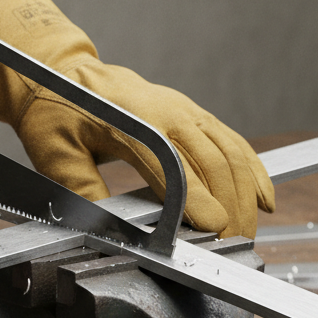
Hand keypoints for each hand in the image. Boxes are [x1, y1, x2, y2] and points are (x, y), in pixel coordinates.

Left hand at [0, 0, 273, 237]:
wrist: (63, 71)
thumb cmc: (56, 110)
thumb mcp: (54, 151)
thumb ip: (79, 188)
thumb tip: (103, 228)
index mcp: (133, 118)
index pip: (174, 164)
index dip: (197, 198)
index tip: (213, 228)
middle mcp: (168, 111)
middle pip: (214, 162)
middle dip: (230, 207)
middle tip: (232, 246)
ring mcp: (186, 111)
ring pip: (231, 153)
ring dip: (245, 195)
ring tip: (247, 233)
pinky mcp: (194, 115)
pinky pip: (234, 142)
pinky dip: (253, 171)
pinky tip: (263, 198)